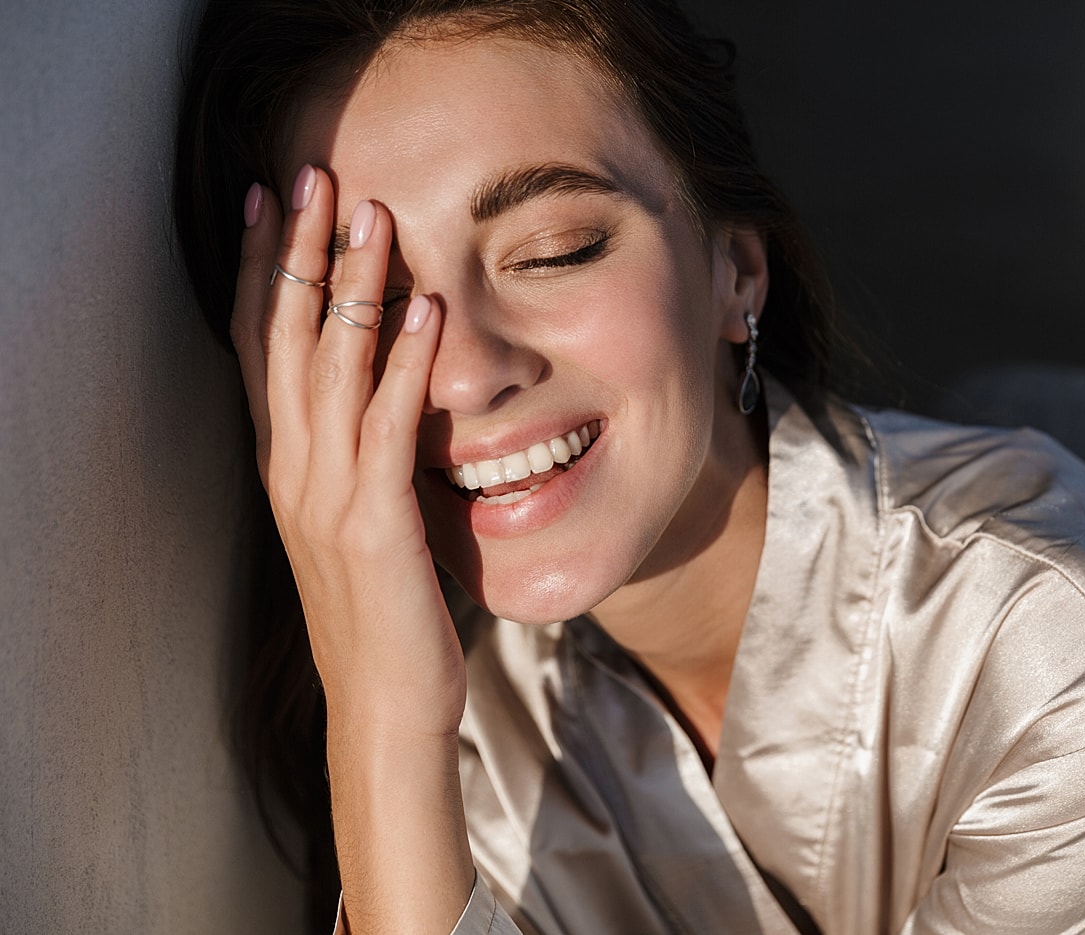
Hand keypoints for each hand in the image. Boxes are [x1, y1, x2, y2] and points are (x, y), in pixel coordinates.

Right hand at [234, 165, 463, 735]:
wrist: (383, 709)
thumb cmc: (384, 618)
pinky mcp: (375, 525)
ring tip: (370, 213)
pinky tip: (426, 311)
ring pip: (329, 367)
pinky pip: (386, 428)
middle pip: (284, 339)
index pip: (260, 348)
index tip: (270, 200)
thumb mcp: (364, 523)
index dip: (263, 270)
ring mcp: (327, 497)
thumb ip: (366, 461)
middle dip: (298, 251)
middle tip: (311, 173)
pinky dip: (405, 364)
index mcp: (288, 468)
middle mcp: (293, 471)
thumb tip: (392, 404)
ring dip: (352, 285)